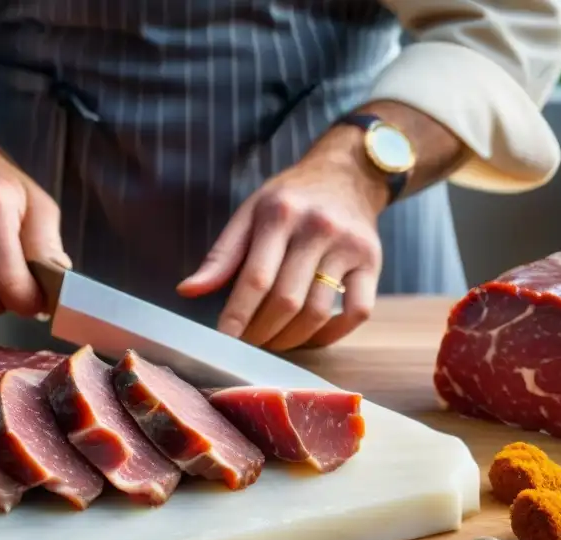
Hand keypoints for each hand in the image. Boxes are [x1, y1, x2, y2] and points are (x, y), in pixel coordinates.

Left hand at [177, 146, 383, 350]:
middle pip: (286, 300)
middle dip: (261, 332)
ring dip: (290, 339)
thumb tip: (187, 291)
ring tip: (272, 342)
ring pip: (317, 311)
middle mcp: (317, 228)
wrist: (346, 174)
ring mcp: (349, 246)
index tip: (223, 340)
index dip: (237, 316)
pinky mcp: (373, 261)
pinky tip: (312, 336)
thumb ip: (221, 255)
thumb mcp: (250, 213)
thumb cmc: (290, 199)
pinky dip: (333, 334)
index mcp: (279, 214)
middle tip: (246, 344)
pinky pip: (357, 312)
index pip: (255, 278)